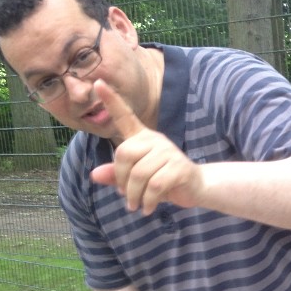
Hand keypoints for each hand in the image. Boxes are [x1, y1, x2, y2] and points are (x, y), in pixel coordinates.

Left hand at [90, 80, 205, 214]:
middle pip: (124, 154)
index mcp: (142, 139)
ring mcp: (168, 153)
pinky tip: (148, 208)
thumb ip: (116, 176)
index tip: (98, 82)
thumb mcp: (137, 180)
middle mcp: (155, 141)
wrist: (196, 188)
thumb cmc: (163, 181)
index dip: (111, 101)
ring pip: (139, 174)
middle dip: (121, 179)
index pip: (125, 116)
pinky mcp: (179, 168)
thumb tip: (94, 175)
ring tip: (136, 206)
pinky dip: (147, 201)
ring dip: (134, 195)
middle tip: (126, 196)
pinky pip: (154, 186)